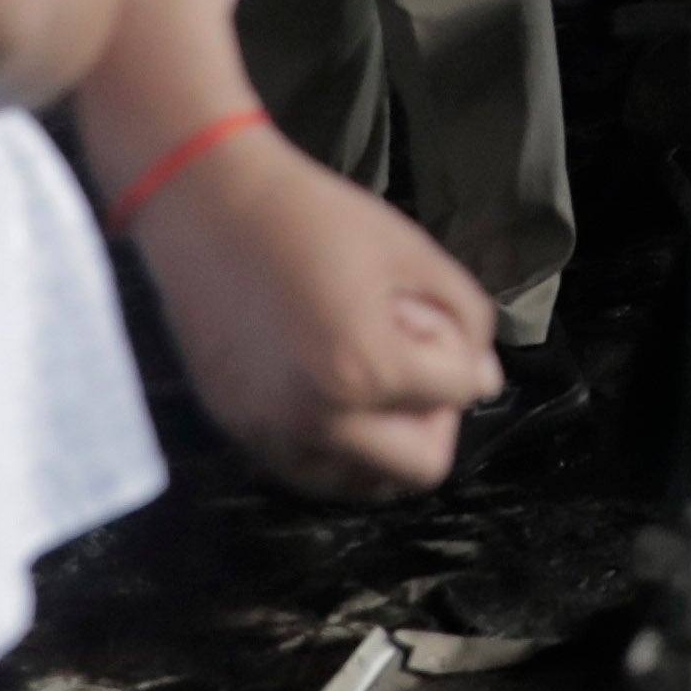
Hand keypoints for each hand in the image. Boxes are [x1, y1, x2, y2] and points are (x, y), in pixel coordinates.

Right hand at [129, 121, 502, 499]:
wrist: (208, 206)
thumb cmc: (314, 217)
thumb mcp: (412, 252)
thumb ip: (465, 319)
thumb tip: (482, 380)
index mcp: (367, 371)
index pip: (460, 394)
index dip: (456, 351)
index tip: (420, 316)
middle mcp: (318, 420)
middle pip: (421, 466)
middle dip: (432, 416)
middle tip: (408, 363)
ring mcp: (271, 433)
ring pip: (362, 484)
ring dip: (384, 441)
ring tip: (362, 376)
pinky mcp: (237, 431)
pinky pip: (308, 472)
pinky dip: (334, 447)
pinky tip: (327, 392)